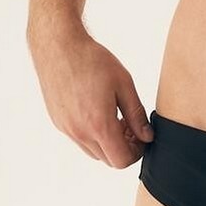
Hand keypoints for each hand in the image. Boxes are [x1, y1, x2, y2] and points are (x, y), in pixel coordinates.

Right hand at [29, 24, 154, 166]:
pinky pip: (79, 140)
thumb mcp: (124, 84)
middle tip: (131, 125)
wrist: (58, 45)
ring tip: (115, 117)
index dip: (136, 152)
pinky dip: (92, 135)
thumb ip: (136, 114)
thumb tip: (147, 136)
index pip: (121, 160)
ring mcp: (66, 129)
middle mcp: (79, 132)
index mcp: (98, 124)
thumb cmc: (92, 60)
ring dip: (108, 142)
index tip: (141, 136)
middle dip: (124, 148)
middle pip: (108, 159)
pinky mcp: (58, 122)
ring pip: (93, 152)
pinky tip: (98, 111)